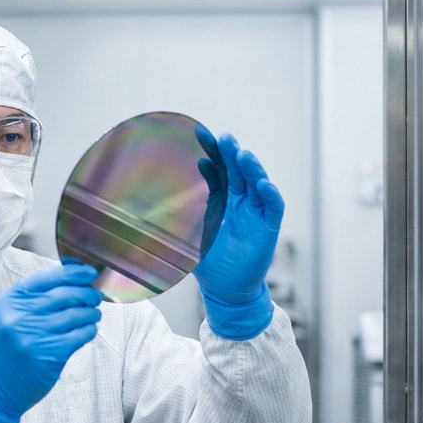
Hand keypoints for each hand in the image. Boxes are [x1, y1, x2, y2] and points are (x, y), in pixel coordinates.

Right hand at [0, 263, 102, 422]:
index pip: (47, 277)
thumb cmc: (4, 351)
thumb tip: (70, 279)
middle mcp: (20, 315)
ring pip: (77, 314)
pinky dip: (89, 330)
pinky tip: (88, 330)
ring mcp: (35, 335)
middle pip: (66, 293)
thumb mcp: (6, 317)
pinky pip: (80, 335)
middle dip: (86, 292)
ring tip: (93, 314)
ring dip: (91, 312)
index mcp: (9, 301)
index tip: (88, 272)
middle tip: (95, 296)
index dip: (73, 272)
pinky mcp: (50, 355)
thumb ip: (31, 298)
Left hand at [193, 127, 281, 338]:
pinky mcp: (269, 226)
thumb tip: (149, 201)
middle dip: (231, 153)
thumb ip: (180, 213)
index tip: (198, 133)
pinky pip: (273, 206)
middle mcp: (241, 201)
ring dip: (251, 168)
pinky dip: (269, 194)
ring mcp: (256, 212)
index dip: (212, 151)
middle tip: (223, 138)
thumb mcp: (190, 232)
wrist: (226, 289)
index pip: (218, 168)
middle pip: (238, 170)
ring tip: (242, 154)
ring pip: (257, 182)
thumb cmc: (209, 261)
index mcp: (222, 198)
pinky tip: (262, 185)